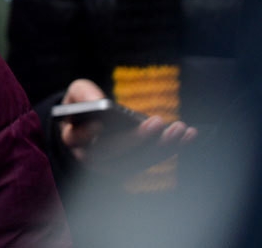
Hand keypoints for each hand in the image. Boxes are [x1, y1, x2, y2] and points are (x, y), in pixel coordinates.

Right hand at [58, 79, 197, 172]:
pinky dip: (172, 149)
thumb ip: (85, 93)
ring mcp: (111, 168)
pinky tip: (189, 134)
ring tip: (181, 129)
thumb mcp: (79, 92)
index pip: (76, 138)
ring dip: (161, 147)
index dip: (86, 133)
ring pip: (136, 162)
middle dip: (136, 139)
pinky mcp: (132, 169)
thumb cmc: (86, 105)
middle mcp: (89, 158)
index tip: (100, 123)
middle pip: (110, 154)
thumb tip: (101, 102)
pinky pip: (152, 162)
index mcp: (72, 137)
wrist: (93, 125)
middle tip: (158, 122)